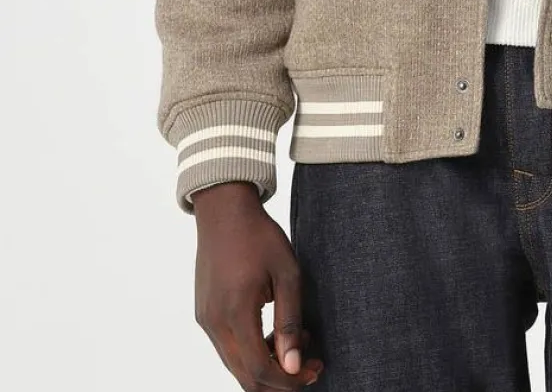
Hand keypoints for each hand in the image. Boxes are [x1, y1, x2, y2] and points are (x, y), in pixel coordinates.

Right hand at [192, 181, 323, 388]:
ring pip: (236, 365)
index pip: (260, 370)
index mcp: (236, 313)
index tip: (314, 370)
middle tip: (310, 364)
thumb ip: (290, 321)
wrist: (224, 210)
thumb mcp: (287, 273)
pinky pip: (227, 348)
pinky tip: (273, 331)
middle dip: (280, 379)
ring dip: (266, 365)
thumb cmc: (259, 236)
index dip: (289, 381)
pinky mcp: (204, 314)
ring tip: (296, 341)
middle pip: (245, 376)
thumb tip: (293, 366)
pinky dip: (251, 351)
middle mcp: (214, 323)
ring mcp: (206, 320)